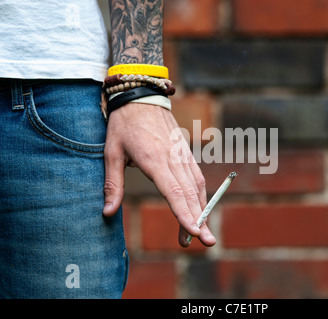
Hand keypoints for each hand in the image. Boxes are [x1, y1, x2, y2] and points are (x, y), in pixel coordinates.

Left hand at [102, 102, 215, 247]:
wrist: (142, 97)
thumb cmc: (123, 125)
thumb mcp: (111, 152)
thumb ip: (112, 184)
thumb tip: (107, 212)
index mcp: (154, 160)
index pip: (174, 192)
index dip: (184, 214)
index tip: (194, 231)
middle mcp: (173, 159)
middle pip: (191, 194)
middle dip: (200, 220)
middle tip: (207, 243)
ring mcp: (183, 155)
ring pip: (198, 187)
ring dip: (202, 210)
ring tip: (201, 232)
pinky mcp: (186, 153)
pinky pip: (197, 177)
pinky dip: (201, 196)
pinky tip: (200, 208)